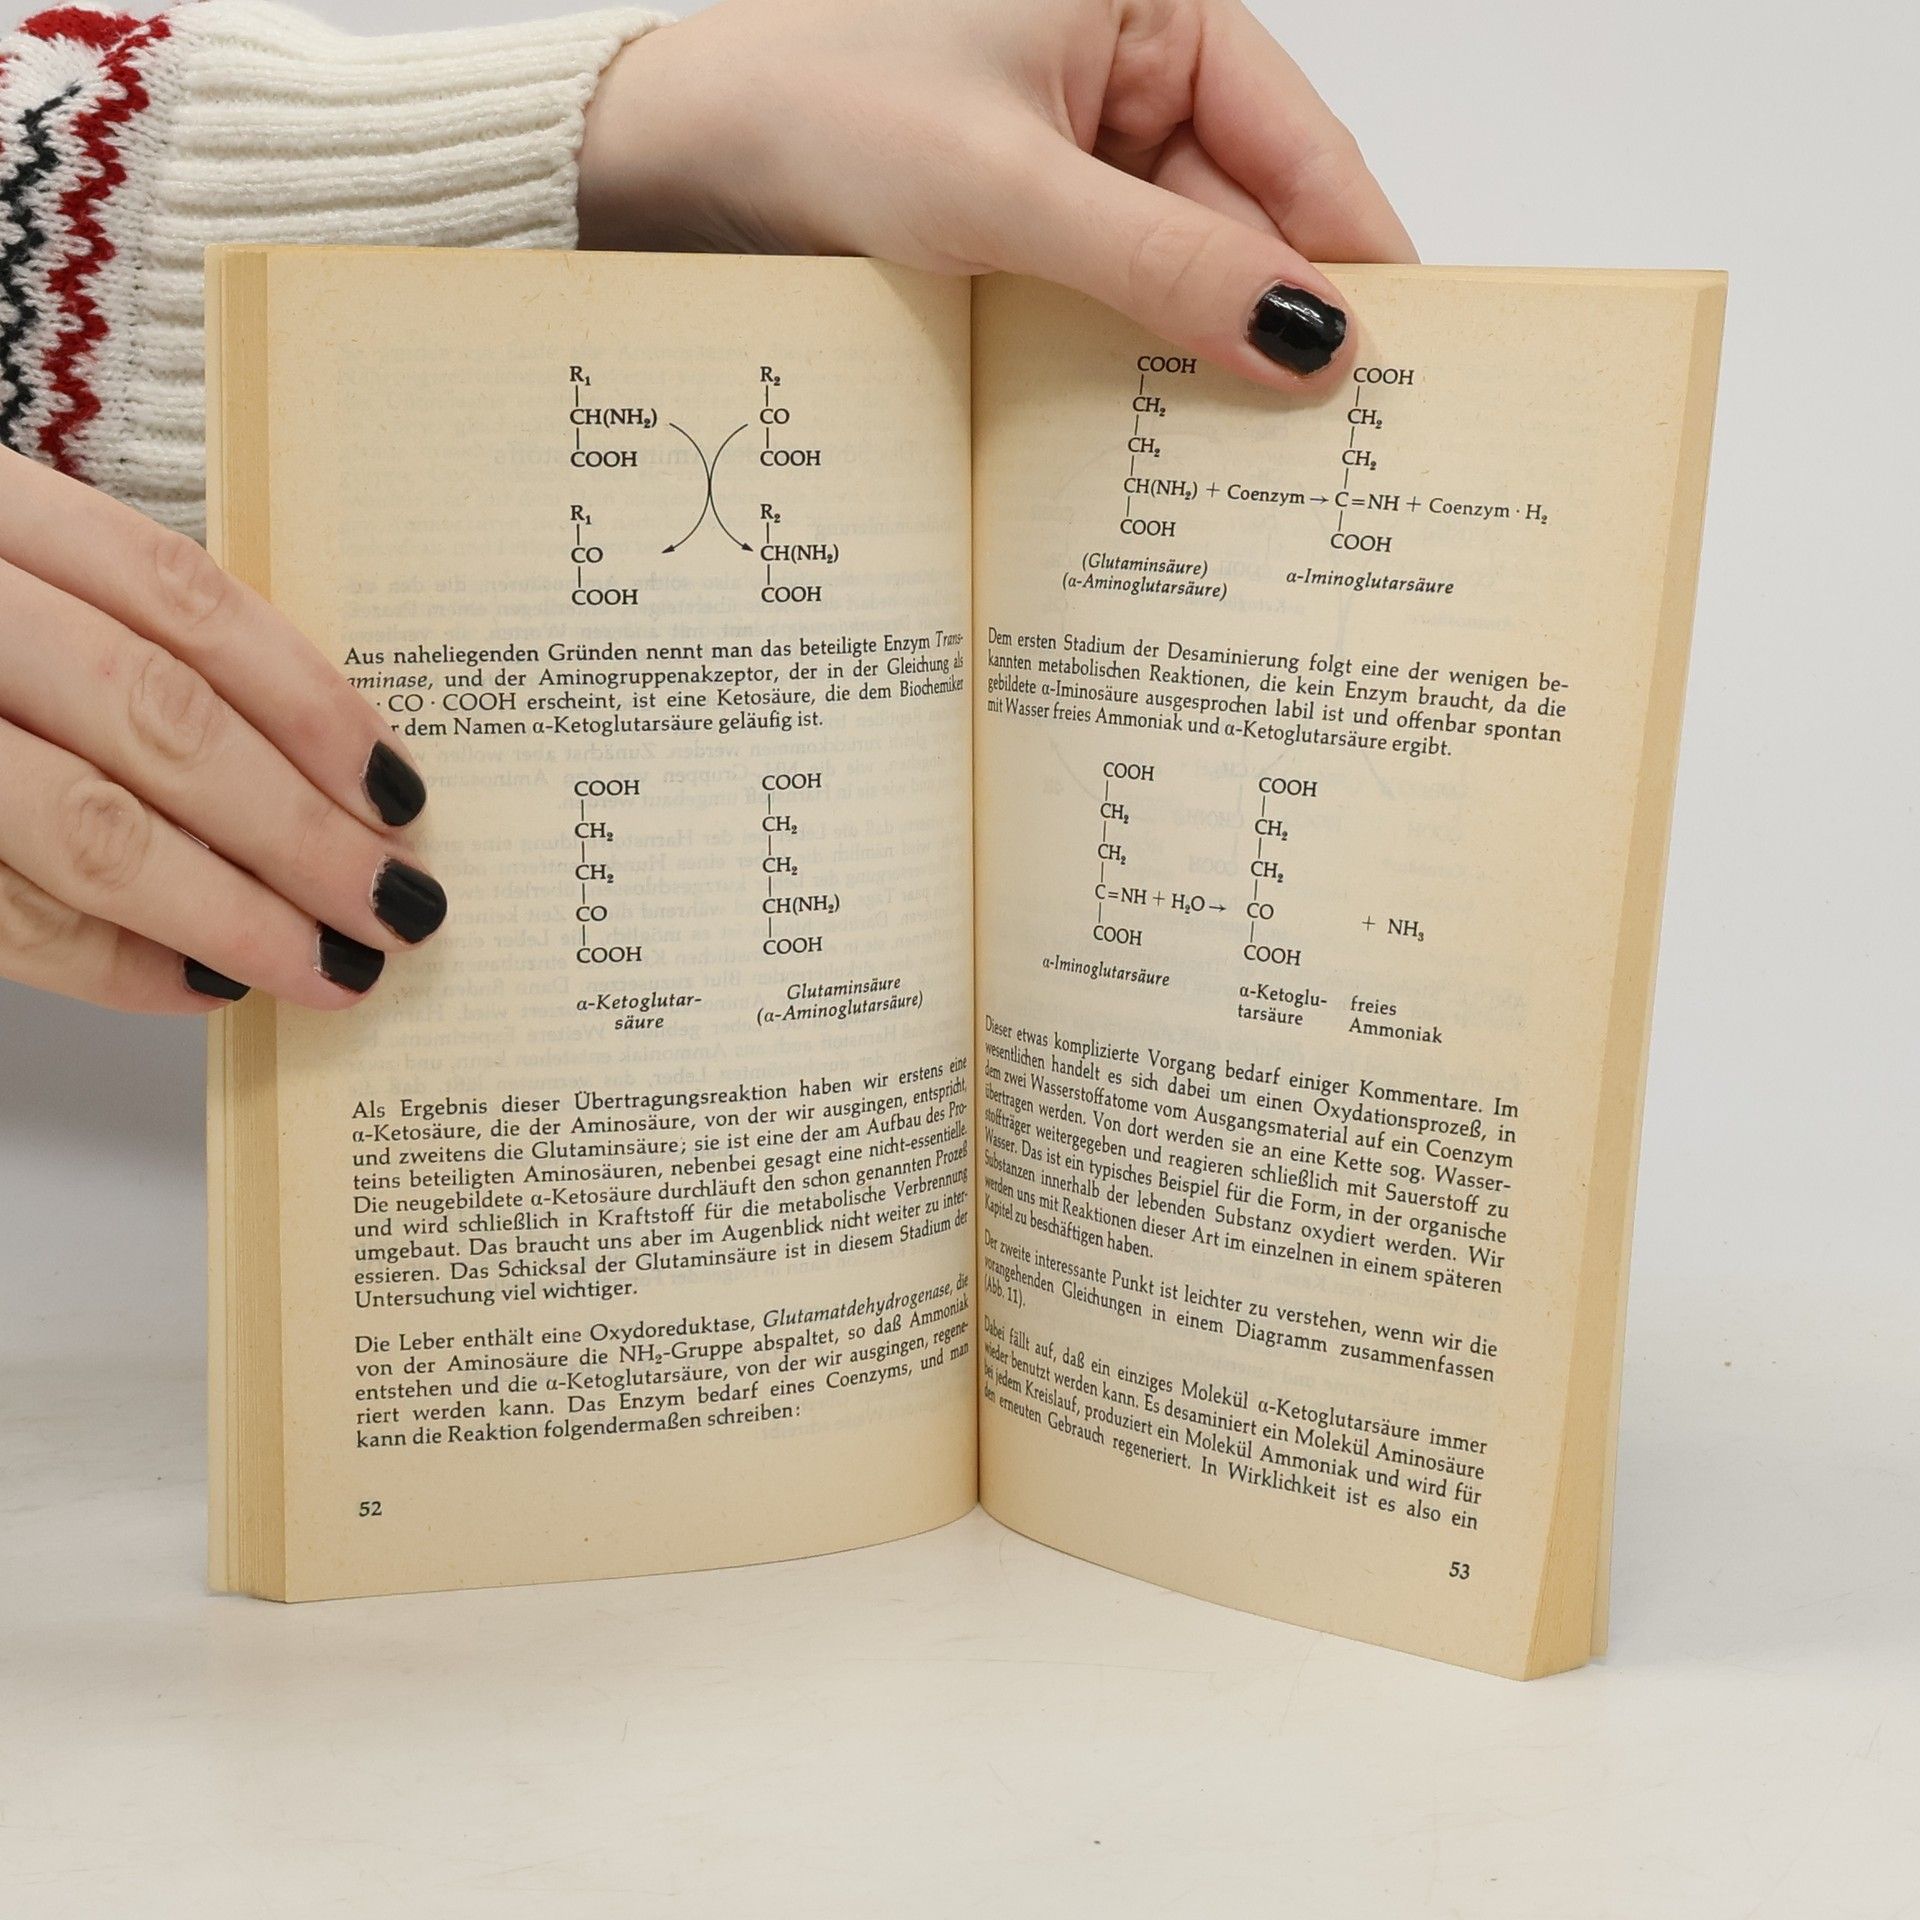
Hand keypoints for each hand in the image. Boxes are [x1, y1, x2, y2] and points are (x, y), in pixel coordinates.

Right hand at [0, 451, 445, 1013]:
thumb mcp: (8, 565)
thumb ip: (120, 628)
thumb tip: (315, 765)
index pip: (182, 599)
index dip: (309, 703)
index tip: (402, 792)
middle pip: (155, 721)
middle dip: (297, 832)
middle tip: (398, 906)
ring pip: (83, 829)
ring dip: (228, 916)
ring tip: (330, 966)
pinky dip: (107, 963)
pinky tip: (202, 986)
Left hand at [579, 0, 1415, 383]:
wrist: (687, 150)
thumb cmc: (824, 109)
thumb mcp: (1013, 191)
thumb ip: (1167, 266)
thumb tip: (1305, 338)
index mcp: (1159, 9)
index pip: (1301, 144)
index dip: (1356, 257)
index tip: (1406, 362)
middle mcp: (1135, 71)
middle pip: (1249, 214)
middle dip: (1278, 323)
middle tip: (1333, 449)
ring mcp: (1084, 150)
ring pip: (1184, 264)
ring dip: (1205, 352)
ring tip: (1253, 461)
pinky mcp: (1036, 216)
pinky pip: (1117, 290)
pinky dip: (1137, 353)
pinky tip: (1161, 427)